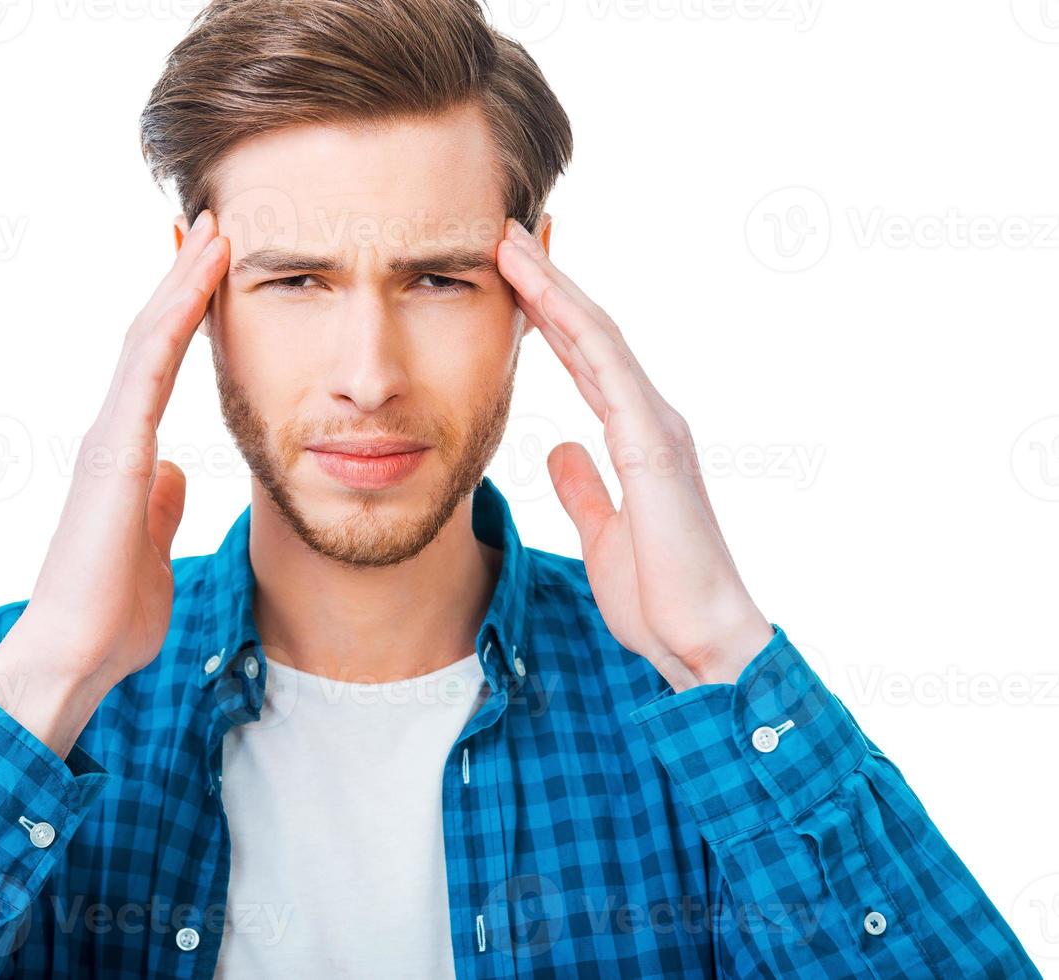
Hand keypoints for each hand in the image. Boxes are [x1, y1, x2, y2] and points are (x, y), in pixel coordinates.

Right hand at [0, 210, 229, 753]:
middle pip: (149, 337)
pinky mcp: (113, 452)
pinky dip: (177, 317)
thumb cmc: (111, 612)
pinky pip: (148, 368)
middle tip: (211, 223)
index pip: (157, 367)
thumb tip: (174, 475)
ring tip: (213, 227)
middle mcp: (114, 434)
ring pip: (146, 338)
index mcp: (126, 454)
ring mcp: (110, 438)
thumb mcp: (151, 546)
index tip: (210, 272)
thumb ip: (160, 504)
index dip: (184, 315)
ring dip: (182, 280)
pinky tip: (202, 278)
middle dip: (182, 279)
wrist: (74, 655)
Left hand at [496, 218, 771, 691]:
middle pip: (588, 333)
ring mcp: (655, 426)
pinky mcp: (655, 445)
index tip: (507, 278)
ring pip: (598, 338)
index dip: (544, 316)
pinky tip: (545, 297)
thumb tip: (560, 448)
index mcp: (634, 436)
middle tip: (503, 234)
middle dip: (545, 283)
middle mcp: (648, 418)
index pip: (582, 359)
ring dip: (553, 288)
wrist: (701, 641)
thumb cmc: (660, 597)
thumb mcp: (602, 533)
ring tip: (511, 244)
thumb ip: (584, 486)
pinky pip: (610, 373)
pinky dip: (576, 329)